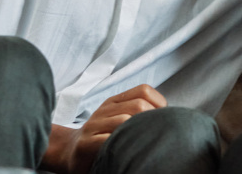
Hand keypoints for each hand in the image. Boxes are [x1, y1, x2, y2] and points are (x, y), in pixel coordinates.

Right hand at [42, 84, 166, 173]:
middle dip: (152, 121)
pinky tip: (127, 152)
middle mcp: (105, 109)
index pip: (144, 90)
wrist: (71, 151)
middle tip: (155, 136)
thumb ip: (139, 112)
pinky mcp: (86, 144)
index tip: (162, 122)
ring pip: (125, 121)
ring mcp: (94, 125)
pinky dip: (122, 146)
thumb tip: (170, 116)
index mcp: (115, 101)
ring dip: (139, 134)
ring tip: (144, 145)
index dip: (159, 104)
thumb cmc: (103, 136)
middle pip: (139, 105)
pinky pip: (108, 141)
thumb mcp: (119, 118)